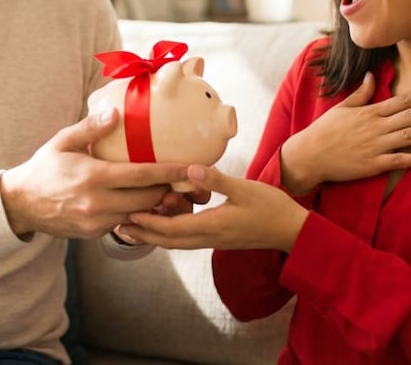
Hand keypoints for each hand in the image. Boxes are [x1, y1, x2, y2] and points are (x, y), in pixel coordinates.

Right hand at [0, 108, 190, 238]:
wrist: (20, 204)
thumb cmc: (44, 168)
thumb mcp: (63, 141)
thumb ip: (91, 128)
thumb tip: (116, 113)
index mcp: (94, 177)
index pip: (142, 176)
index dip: (171, 172)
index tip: (193, 167)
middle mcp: (98, 203)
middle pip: (148, 198)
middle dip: (170, 189)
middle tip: (186, 177)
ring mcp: (97, 221)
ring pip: (140, 213)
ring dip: (156, 203)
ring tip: (172, 190)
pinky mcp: (95, 233)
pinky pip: (126, 222)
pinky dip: (138, 212)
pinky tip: (145, 201)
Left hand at [118, 165, 308, 251]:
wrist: (291, 231)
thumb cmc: (272, 208)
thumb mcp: (244, 189)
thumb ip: (216, 180)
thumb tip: (190, 169)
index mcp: (212, 226)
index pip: (171, 229)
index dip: (147, 223)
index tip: (126, 213)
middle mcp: (208, 237)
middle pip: (167, 240)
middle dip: (142, 233)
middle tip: (118, 223)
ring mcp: (213, 240)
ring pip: (176, 242)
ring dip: (154, 234)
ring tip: (133, 224)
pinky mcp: (218, 238)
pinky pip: (186, 239)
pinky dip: (170, 232)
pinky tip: (164, 220)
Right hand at [281, 74, 410, 194]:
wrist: (309, 155)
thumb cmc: (325, 130)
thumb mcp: (342, 108)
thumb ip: (361, 93)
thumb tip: (371, 76)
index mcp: (370, 112)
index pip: (403, 99)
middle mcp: (376, 127)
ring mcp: (376, 146)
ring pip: (410, 135)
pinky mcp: (373, 165)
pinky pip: (398, 161)